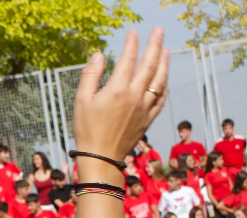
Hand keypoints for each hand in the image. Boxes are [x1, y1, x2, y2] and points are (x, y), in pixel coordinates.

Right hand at [71, 29, 168, 162]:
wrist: (101, 158)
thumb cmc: (87, 129)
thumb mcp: (81, 100)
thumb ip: (90, 75)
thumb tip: (98, 56)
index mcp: (117, 90)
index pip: (128, 60)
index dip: (131, 44)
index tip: (132, 33)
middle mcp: (134, 96)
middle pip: (149, 65)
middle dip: (155, 45)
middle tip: (158, 31)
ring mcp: (144, 108)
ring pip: (160, 80)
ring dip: (164, 62)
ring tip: (165, 49)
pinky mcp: (148, 119)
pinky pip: (161, 98)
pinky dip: (164, 85)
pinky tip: (164, 78)